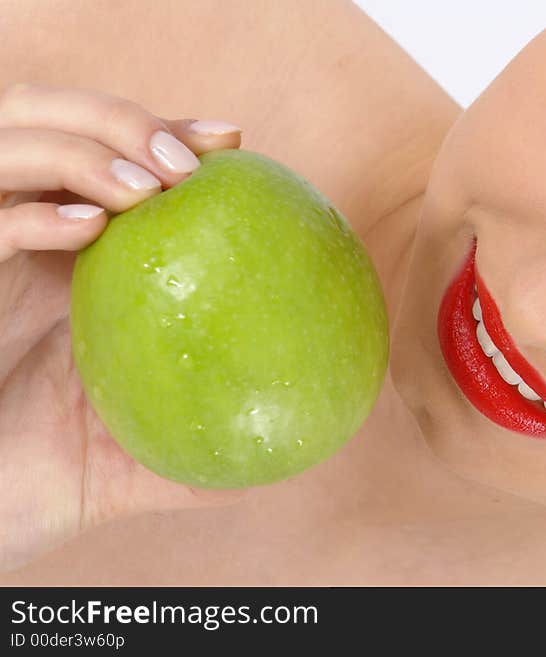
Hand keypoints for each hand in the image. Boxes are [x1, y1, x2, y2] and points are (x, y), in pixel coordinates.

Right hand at [0, 83, 244, 572]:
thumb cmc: (37, 485)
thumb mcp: (133, 462)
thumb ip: (200, 448)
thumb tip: (289, 457)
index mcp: (66, 263)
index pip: (111, 163)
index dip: (164, 134)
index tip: (232, 141)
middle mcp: (19, 243)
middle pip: (53, 123)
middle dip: (122, 120)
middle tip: (191, 161)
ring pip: (12, 146)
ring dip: (85, 149)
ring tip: (150, 189)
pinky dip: (35, 216)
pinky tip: (92, 231)